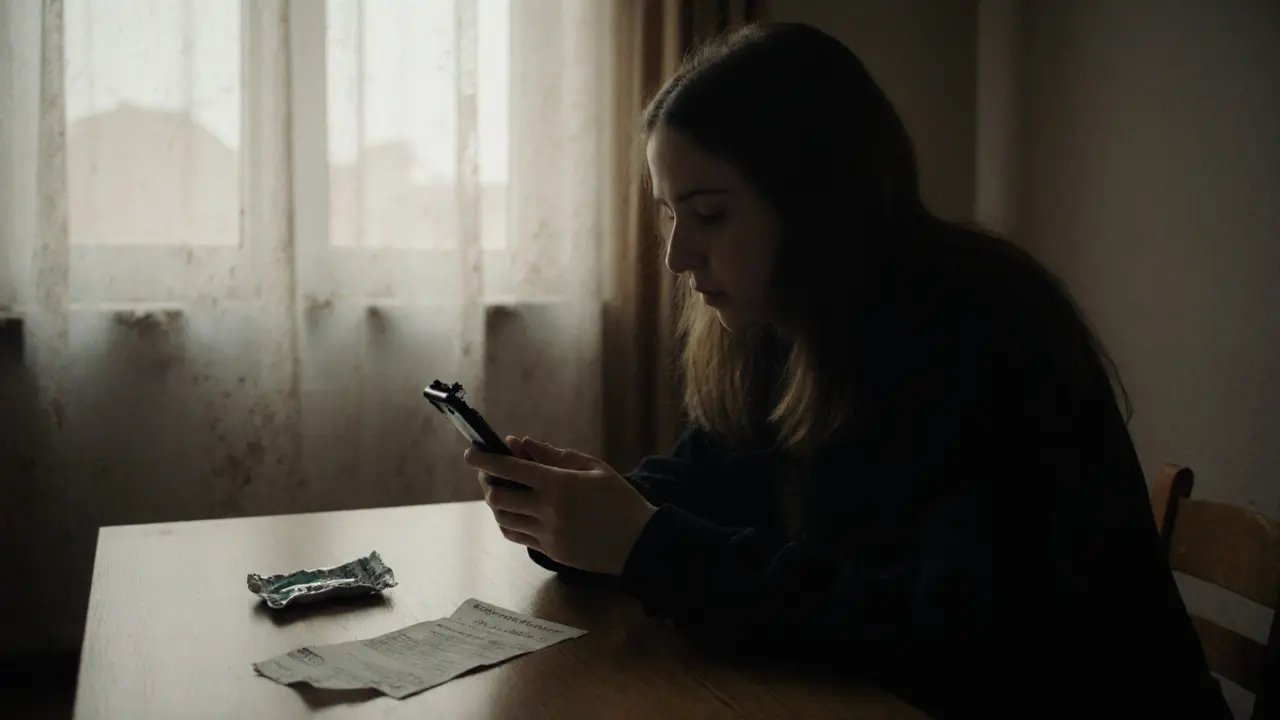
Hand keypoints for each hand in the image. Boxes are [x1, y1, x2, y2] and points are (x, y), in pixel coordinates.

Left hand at [463, 436, 656, 574]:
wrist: (639, 542)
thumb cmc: (619, 499)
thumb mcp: (592, 467)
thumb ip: (555, 455)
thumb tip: (522, 444)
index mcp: (558, 485)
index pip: (510, 469)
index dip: (485, 459)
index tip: (470, 452)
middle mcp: (547, 510)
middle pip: (498, 497)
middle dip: (487, 482)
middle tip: (489, 473)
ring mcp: (546, 534)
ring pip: (503, 519)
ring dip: (496, 503)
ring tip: (503, 491)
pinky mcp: (549, 551)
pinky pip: (516, 535)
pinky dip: (508, 521)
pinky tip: (515, 511)